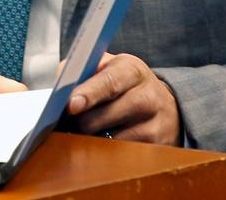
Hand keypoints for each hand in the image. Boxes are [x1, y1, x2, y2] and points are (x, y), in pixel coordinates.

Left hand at [67, 52, 182, 144]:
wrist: (165, 106)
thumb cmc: (127, 85)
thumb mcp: (111, 68)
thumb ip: (85, 70)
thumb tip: (60, 81)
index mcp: (133, 70)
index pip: (110, 81)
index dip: (89, 93)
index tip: (71, 105)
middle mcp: (148, 96)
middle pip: (105, 115)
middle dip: (80, 121)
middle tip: (65, 123)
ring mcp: (154, 125)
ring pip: (109, 140)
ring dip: (90, 139)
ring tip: (82, 134)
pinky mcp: (156, 150)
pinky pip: (119, 157)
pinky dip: (104, 153)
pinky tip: (99, 146)